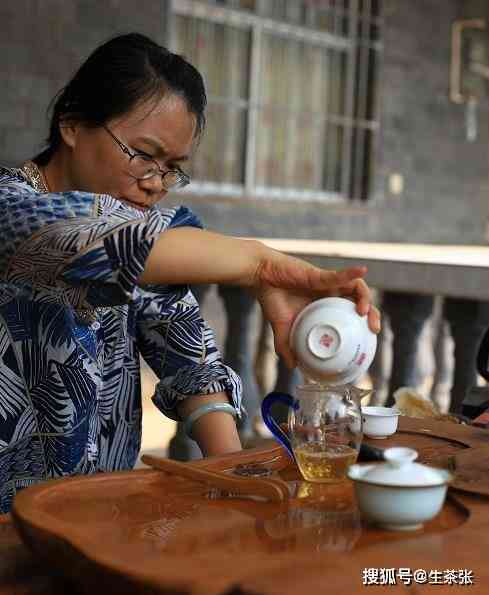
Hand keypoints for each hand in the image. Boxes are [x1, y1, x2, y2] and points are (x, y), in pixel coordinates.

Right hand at [251, 250, 380, 368]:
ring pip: (356, 288)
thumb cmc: (272, 298)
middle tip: (373, 330)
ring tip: (365, 313)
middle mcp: (330, 295)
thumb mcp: (281, 327)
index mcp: (325, 307)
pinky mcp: (320, 275)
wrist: (260, 278)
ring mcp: (327, 284)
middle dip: (371, 315)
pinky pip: (340, 274)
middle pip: (359, 302)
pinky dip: (352, 273)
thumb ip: (286, 346)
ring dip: (365, 298)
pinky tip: (361, 269)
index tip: (367, 340)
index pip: (350, 315)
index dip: (362, 326)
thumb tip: (292, 366)